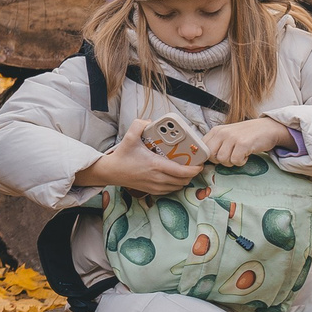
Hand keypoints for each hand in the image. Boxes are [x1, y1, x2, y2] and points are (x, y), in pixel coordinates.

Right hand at [73, 127, 200, 196]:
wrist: (111, 172)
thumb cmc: (122, 156)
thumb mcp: (129, 138)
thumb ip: (138, 125)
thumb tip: (150, 121)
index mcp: (155, 165)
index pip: (182, 172)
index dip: (194, 169)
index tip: (200, 164)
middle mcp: (157, 178)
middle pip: (183, 181)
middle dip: (191, 174)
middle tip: (193, 165)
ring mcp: (155, 186)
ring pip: (178, 187)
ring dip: (184, 180)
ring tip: (185, 170)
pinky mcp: (152, 190)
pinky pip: (170, 190)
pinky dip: (175, 185)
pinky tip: (174, 177)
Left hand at [201, 117, 294, 166]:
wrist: (267, 128)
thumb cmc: (246, 135)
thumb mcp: (228, 136)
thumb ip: (216, 144)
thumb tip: (205, 160)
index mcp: (216, 131)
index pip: (202, 148)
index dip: (208, 157)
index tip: (217, 159)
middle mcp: (222, 133)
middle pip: (211, 156)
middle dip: (220, 161)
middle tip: (231, 157)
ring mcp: (232, 137)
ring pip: (223, 160)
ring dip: (232, 162)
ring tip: (239, 154)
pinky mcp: (243, 143)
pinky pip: (236, 161)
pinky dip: (241, 162)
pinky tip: (246, 155)